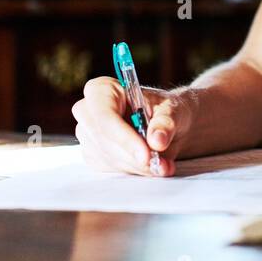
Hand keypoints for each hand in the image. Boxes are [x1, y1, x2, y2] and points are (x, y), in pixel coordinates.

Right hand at [72, 77, 190, 176]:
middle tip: (160, 164)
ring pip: (108, 157)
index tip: (146, 154)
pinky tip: (150, 165)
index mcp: (103, 89)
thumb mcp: (173, 110)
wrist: (168, 124)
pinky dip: (134, 170)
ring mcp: (88, 134)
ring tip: (164, 164)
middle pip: (103, 139)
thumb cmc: (166, 109)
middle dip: (133, 156)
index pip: (104, 115)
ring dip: (137, 166)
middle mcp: (89, 111)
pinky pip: (111, 168)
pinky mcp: (93, 155)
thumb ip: (165, 123)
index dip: (123, 137)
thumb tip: (157, 140)